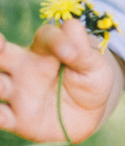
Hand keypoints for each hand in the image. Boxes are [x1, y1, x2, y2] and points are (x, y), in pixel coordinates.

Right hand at [0, 17, 124, 141]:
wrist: (90, 115)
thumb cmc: (90, 81)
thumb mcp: (95, 65)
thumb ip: (83, 48)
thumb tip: (71, 26)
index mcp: (45, 50)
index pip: (45, 36)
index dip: (55, 40)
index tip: (69, 53)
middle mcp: (24, 68)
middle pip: (2, 53)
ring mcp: (17, 93)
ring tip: (1, 84)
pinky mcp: (16, 119)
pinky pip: (0, 118)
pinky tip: (1, 116)